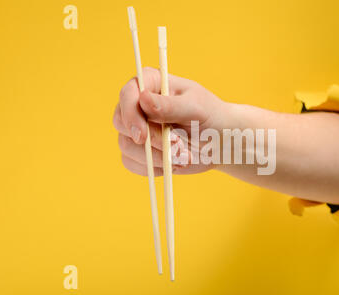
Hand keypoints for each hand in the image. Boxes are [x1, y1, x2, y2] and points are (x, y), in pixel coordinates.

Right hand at [113, 67, 227, 175]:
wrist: (218, 142)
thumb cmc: (209, 117)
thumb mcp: (195, 108)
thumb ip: (170, 106)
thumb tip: (143, 99)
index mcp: (151, 83)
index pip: (127, 94)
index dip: (130, 115)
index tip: (143, 136)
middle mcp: (138, 104)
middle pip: (121, 121)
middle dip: (149, 141)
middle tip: (177, 148)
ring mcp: (135, 127)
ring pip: (126, 145)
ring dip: (157, 157)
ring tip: (185, 156)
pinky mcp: (138, 150)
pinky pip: (132, 163)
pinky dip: (153, 167)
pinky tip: (174, 164)